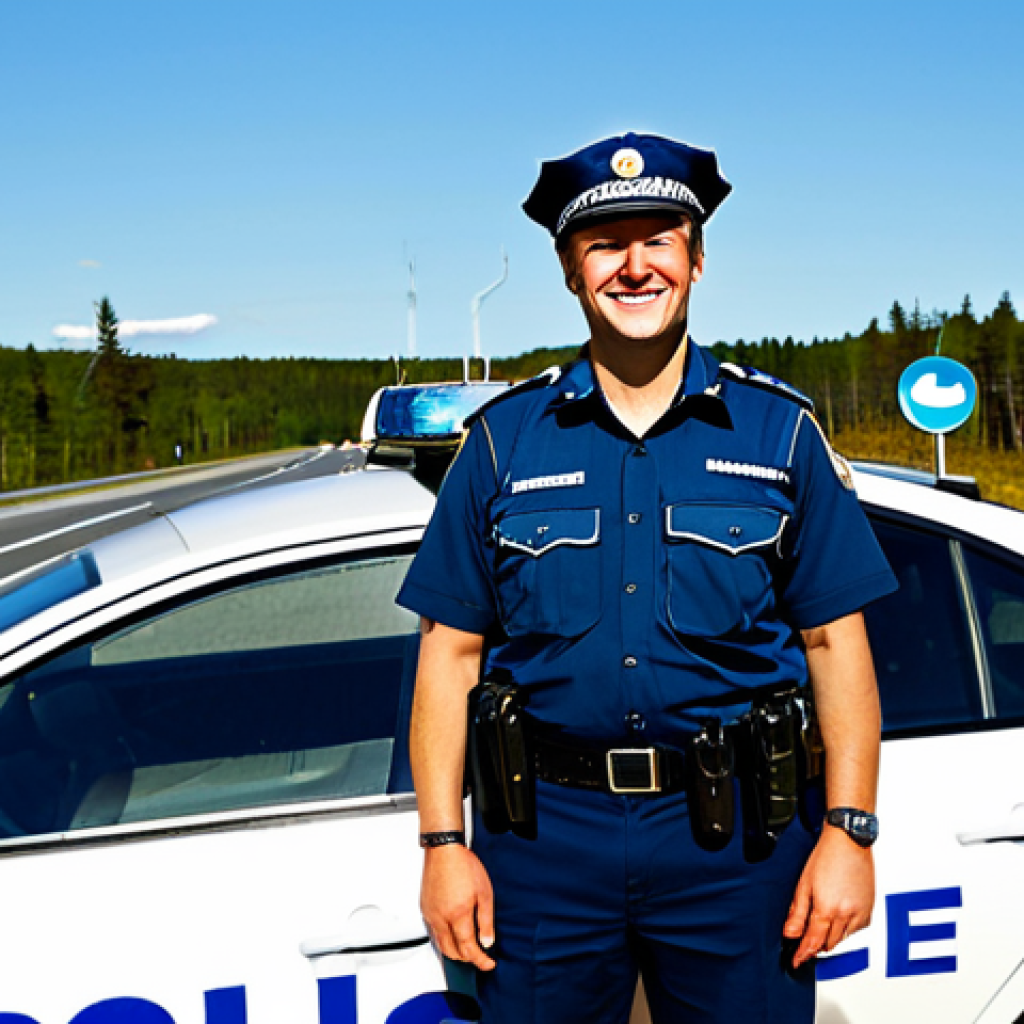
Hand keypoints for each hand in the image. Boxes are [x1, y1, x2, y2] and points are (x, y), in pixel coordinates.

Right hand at [421, 843, 495, 970]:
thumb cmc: (464, 866)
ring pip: (440, 944)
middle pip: (452, 951)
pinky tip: (453, 933)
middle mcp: (441, 918)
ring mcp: (431, 914)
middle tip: (480, 956)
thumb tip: (487, 942)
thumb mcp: (484, 892)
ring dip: (454, 951)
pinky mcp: (424, 908)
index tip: (488, 963)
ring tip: (467, 949)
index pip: (468, 948)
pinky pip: (433, 931)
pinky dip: (444, 939)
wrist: (444, 850)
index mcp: (458, 914)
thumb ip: (486, 921)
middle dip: (467, 958)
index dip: (480, 960)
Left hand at [783, 826, 874, 968]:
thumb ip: (797, 912)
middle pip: (829, 944)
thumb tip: (790, 933)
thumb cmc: (826, 857)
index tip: (797, 960)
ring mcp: (860, 913)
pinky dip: (846, 929)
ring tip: (820, 926)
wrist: (849, 842)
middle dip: (816, 945)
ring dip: (831, 938)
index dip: (803, 953)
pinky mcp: (869, 909)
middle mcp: (846, 914)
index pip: (813, 941)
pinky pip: (857, 930)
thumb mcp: (804, 884)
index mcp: (827, 909)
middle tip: (805, 942)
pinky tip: (838, 918)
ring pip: (843, 939)